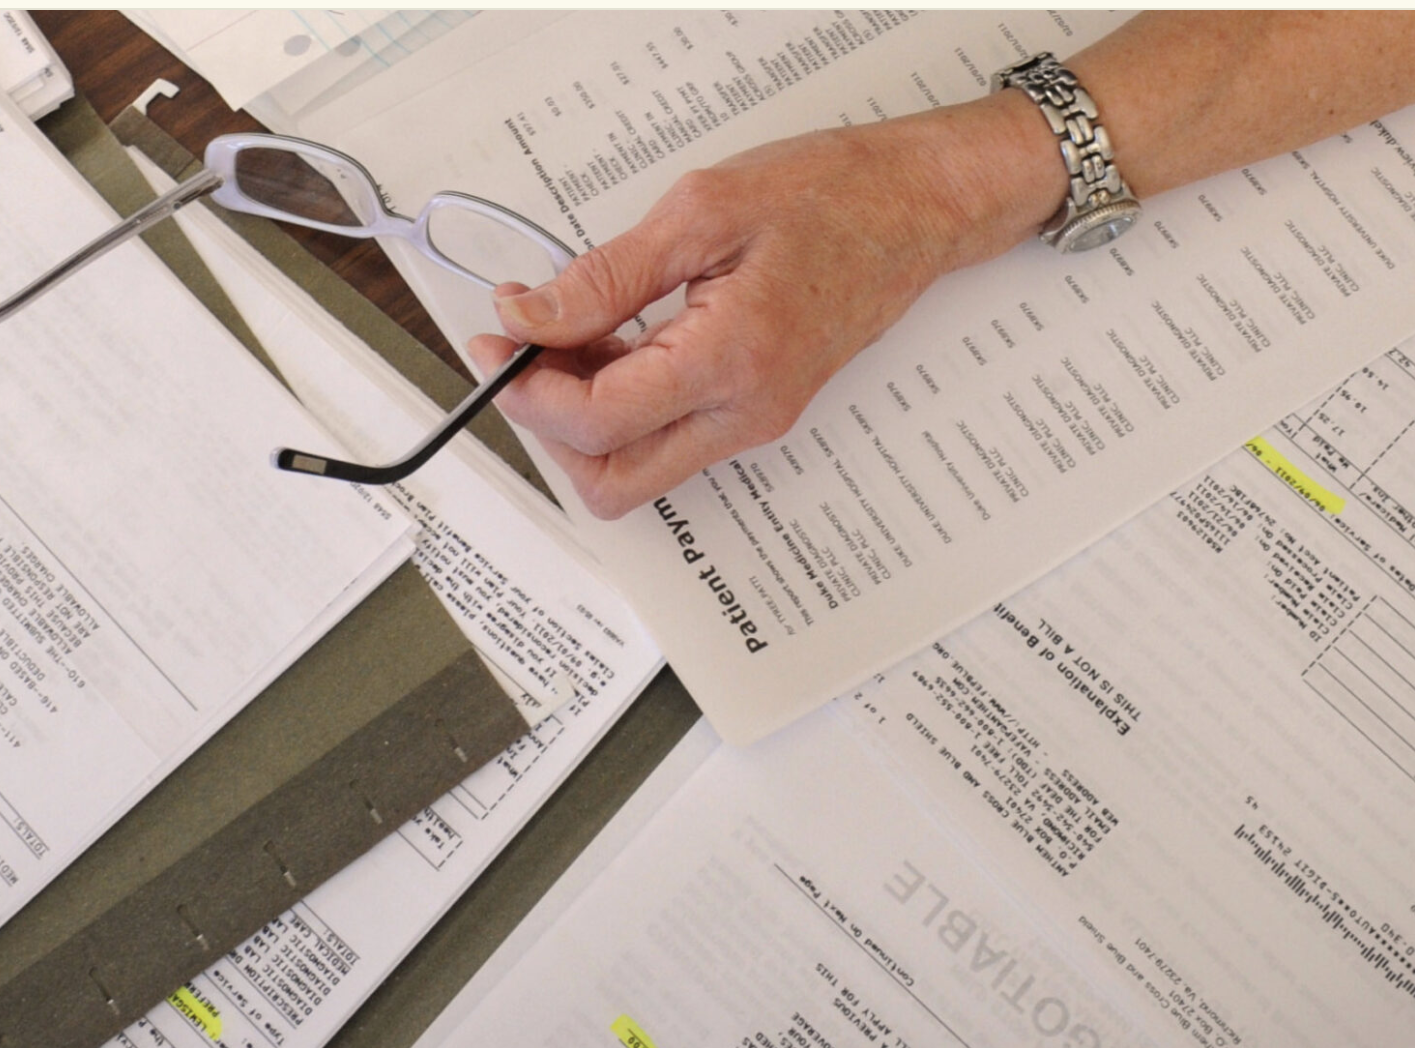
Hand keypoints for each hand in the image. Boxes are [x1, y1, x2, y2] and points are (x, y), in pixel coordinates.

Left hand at [468, 96, 1058, 518]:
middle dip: (550, 427)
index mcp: (732, 360)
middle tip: (525, 354)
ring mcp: (754, 422)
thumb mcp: (701, 212)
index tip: (499, 339)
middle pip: (613, 482)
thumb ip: (605, 277)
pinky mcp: (755, 413)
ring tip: (568, 334)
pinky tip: (610, 340)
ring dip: (584, 419)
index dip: (529, 388)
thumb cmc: (832, 198)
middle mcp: (746, 413)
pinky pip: (668, 439)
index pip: (599, 420)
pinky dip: (622, 404)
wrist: (915, 210)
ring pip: (637, 469)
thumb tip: (530, 317)